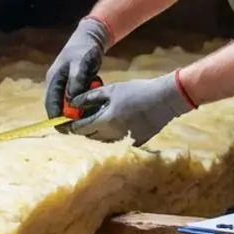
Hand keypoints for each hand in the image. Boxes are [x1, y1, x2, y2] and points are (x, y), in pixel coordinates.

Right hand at [43, 17, 112, 117]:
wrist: (91, 38)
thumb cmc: (84, 50)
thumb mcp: (80, 65)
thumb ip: (76, 82)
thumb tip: (72, 102)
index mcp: (53, 79)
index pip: (50, 104)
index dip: (56, 118)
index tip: (65, 130)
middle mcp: (57, 84)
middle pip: (59, 106)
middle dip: (69, 117)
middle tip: (80, 127)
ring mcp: (66, 84)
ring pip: (69, 103)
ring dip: (78, 109)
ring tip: (89, 115)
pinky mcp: (75, 84)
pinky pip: (78, 98)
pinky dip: (84, 102)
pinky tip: (94, 103)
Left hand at [66, 72, 193, 143]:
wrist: (164, 100)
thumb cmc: (136, 91)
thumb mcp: (112, 90)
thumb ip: (90, 97)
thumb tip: (73, 102)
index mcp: (105, 121)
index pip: (80, 129)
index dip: (72, 126)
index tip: (69, 121)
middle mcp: (112, 135)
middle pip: (90, 137)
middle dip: (84, 129)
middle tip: (83, 119)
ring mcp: (124, 141)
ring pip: (102, 142)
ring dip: (97, 134)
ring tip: (98, 121)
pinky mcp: (135, 143)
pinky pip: (116, 143)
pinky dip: (111, 136)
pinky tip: (115, 125)